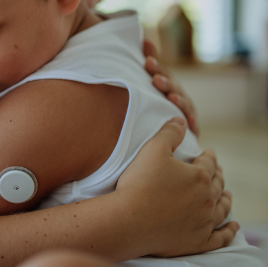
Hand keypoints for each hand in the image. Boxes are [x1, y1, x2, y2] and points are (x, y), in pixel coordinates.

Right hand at [117, 117, 236, 257]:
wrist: (129, 220)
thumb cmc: (140, 183)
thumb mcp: (152, 149)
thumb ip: (169, 133)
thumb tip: (181, 121)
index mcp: (199, 176)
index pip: (209, 163)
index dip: (209, 156)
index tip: (208, 153)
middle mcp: (207, 199)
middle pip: (217, 185)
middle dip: (218, 176)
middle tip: (217, 172)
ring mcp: (204, 222)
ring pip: (222, 209)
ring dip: (226, 200)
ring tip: (227, 195)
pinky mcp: (198, 241)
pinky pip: (220, 237)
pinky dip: (229, 231)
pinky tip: (233, 226)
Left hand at [143, 40, 198, 134]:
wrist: (168, 131)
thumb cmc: (159, 102)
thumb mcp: (154, 81)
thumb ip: (151, 62)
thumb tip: (145, 40)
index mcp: (166, 84)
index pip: (162, 73)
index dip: (156, 67)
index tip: (147, 61)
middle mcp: (178, 95)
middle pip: (174, 87)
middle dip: (166, 82)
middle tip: (156, 79)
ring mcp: (185, 110)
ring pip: (184, 104)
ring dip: (179, 100)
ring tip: (171, 97)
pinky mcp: (190, 128)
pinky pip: (192, 125)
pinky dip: (192, 123)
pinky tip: (190, 122)